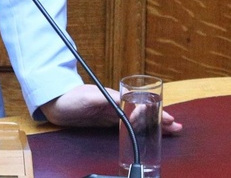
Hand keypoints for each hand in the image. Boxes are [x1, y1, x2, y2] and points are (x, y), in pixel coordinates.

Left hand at [39, 84, 182, 134]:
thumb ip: (112, 101)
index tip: (168, 119)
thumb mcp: (93, 97)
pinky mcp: (104, 121)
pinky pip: (126, 127)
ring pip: (137, 121)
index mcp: (116, 98)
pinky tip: (145, 134)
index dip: (155, 113)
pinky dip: (138, 130)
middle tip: (176, 127)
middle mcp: (116, 105)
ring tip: (168, 130)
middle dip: (159, 120)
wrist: (54, 102)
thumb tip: (132, 104)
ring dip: (152, 126)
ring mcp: (111, 114)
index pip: (141, 106)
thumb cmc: (72, 96)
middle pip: (142, 113)